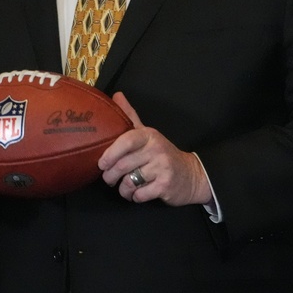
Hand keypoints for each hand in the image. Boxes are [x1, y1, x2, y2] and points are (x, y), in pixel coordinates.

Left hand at [98, 92, 213, 205]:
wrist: (191, 175)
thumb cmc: (162, 154)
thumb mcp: (148, 133)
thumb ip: (131, 116)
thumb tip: (116, 95)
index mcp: (149, 136)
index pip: (126, 141)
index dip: (110, 153)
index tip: (102, 163)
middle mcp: (156, 149)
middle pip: (123, 165)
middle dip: (110, 176)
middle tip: (109, 179)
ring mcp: (162, 168)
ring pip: (130, 182)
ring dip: (122, 189)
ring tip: (124, 188)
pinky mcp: (165, 186)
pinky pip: (140, 194)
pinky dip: (134, 197)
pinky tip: (137, 194)